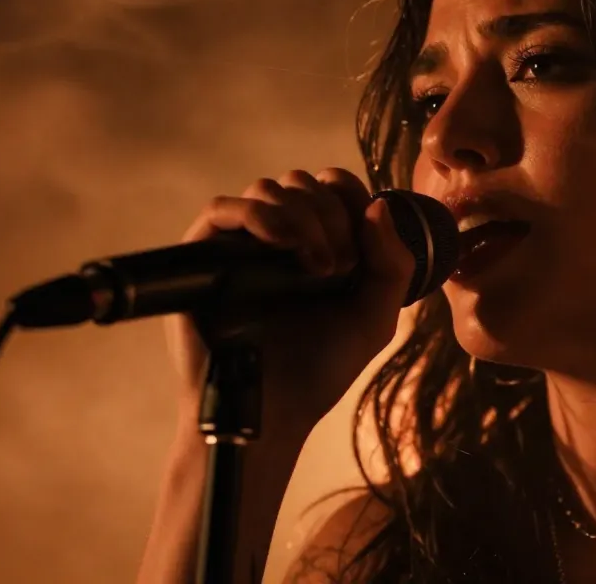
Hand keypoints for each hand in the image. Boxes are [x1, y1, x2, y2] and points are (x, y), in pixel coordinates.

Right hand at [163, 167, 413, 430]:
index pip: (330, 185)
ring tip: (319, 267)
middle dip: (330, 214)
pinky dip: (258, 215)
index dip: (350, 195)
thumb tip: (378, 205)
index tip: (365, 236)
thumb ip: (392, 264)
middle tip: (342, 266)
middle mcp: (277, 237)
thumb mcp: (375, 316)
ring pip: (267, 189)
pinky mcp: (203, 258)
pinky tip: (284, 245)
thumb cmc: (321, 368)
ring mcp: (239, 245)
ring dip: (302, 217)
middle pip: (301, 182)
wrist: (275, 413)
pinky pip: (222, 209)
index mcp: (317, 240)